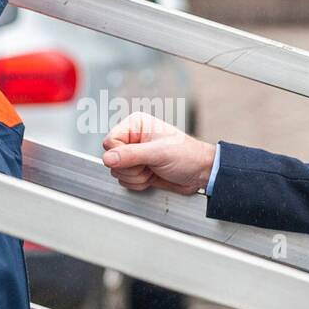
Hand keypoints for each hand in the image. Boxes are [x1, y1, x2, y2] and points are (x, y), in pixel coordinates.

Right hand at [100, 112, 214, 194]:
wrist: (200, 173)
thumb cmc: (187, 155)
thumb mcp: (158, 153)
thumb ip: (130, 155)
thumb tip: (108, 158)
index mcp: (136, 125)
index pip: (110, 141)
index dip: (120, 154)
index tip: (138, 158)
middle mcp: (133, 138)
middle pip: (112, 159)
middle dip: (131, 168)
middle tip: (150, 164)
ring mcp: (135, 155)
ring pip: (117, 172)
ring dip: (136, 177)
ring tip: (153, 169)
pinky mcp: (138, 169)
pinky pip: (125, 181)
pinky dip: (138, 183)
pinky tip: (152, 176)